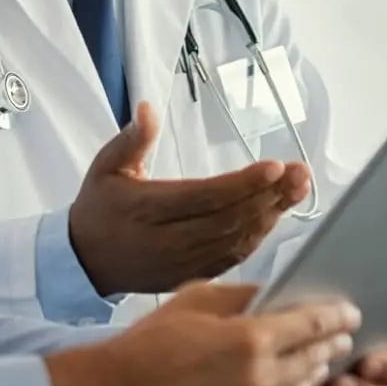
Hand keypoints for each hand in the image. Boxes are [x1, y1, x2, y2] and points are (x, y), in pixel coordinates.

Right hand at [46, 281, 360, 385]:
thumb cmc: (152, 342)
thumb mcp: (196, 299)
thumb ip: (241, 295)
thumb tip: (273, 293)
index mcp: (248, 340)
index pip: (310, 326)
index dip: (334, 317)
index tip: (348, 312)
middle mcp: (258, 382)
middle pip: (312, 362)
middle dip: (328, 346)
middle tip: (338, 335)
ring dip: (311, 375)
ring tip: (315, 361)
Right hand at [68, 102, 311, 294]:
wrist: (86, 261)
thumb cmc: (99, 208)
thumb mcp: (105, 166)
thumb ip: (131, 139)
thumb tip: (148, 110)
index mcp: (147, 210)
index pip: (204, 197)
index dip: (242, 184)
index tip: (274, 167)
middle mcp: (168, 241)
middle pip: (229, 220)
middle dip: (269, 196)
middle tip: (300, 172)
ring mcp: (184, 264)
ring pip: (237, 240)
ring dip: (272, 214)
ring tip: (297, 188)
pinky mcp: (194, 276)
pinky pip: (234, 257)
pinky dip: (259, 236)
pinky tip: (275, 213)